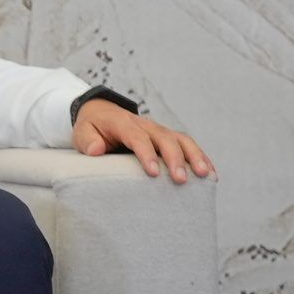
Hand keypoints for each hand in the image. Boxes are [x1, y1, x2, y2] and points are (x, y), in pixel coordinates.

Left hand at [75, 99, 213, 182]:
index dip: (147, 154)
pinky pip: (187, 144)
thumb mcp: (82, 132)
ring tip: (205, 176)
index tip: (154, 173)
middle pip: (164, 138)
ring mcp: (159, 130)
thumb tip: (97, 150)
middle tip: (180, 180)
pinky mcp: (168, 137)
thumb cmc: (92, 128)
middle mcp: (145, 124)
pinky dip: (201, 157)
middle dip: (174, 158)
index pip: (137, 137)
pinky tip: (211, 174)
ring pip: (181, 139)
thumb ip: (87, 140)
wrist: (101, 113)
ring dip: (195, 156)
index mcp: (122, 123)